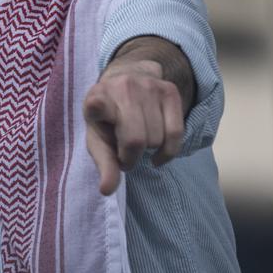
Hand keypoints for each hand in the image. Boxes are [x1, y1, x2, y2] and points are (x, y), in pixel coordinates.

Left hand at [82, 56, 183, 194]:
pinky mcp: (169, 91)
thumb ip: (104, 164)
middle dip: (131, 156)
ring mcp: (147, 87)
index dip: (98, 107)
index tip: (97, 106)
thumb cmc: (108, 119)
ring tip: (137, 143)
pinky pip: (176, 133)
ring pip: (157, 138)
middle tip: (125, 154)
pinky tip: (157, 154)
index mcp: (96, 99)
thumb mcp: (98, 139)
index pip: (97, 103)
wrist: (126, 81)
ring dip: (148, 150)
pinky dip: (168, 151)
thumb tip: (107, 190)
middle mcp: (122, 88)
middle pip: (136, 139)